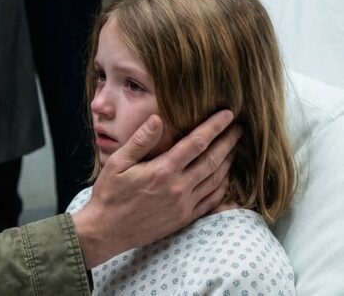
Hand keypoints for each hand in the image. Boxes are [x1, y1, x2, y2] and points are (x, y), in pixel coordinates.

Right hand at [71, 110, 239, 267]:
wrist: (107, 231)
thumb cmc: (109, 194)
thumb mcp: (117, 163)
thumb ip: (140, 141)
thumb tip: (157, 119)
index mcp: (163, 171)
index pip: (196, 143)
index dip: (214, 127)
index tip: (228, 115)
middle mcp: (178, 188)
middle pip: (212, 161)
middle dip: (228, 143)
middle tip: (239, 129)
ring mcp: (184, 205)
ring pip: (216, 181)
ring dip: (228, 163)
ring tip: (233, 150)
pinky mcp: (184, 218)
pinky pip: (211, 201)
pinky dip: (223, 188)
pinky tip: (225, 179)